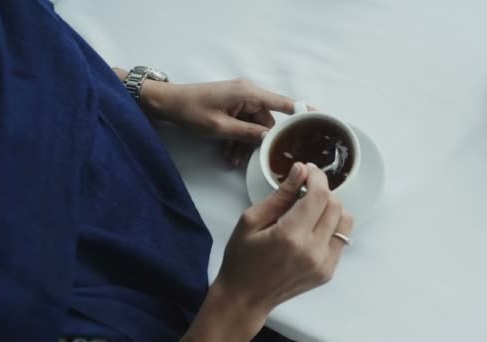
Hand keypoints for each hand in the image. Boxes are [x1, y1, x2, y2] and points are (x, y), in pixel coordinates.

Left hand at [141, 78, 295, 165]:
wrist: (167, 103)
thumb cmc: (192, 111)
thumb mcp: (221, 128)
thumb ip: (248, 133)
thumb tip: (270, 139)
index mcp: (250, 94)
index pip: (283, 103)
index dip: (302, 112)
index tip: (319, 120)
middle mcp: (248, 94)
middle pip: (266, 120)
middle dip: (259, 141)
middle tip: (252, 159)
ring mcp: (239, 99)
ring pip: (253, 126)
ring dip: (245, 143)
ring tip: (232, 159)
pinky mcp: (231, 106)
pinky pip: (242, 124)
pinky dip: (237, 138)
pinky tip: (228, 153)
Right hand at [182, 163, 353, 341]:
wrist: (245, 298)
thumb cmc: (241, 259)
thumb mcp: (250, 220)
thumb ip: (280, 195)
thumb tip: (300, 170)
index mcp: (290, 236)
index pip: (319, 195)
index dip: (316, 177)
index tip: (307, 171)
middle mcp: (312, 251)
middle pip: (335, 205)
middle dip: (322, 190)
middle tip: (305, 187)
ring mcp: (324, 264)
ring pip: (345, 220)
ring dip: (331, 207)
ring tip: (311, 208)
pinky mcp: (328, 272)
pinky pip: (341, 238)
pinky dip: (331, 226)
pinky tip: (312, 227)